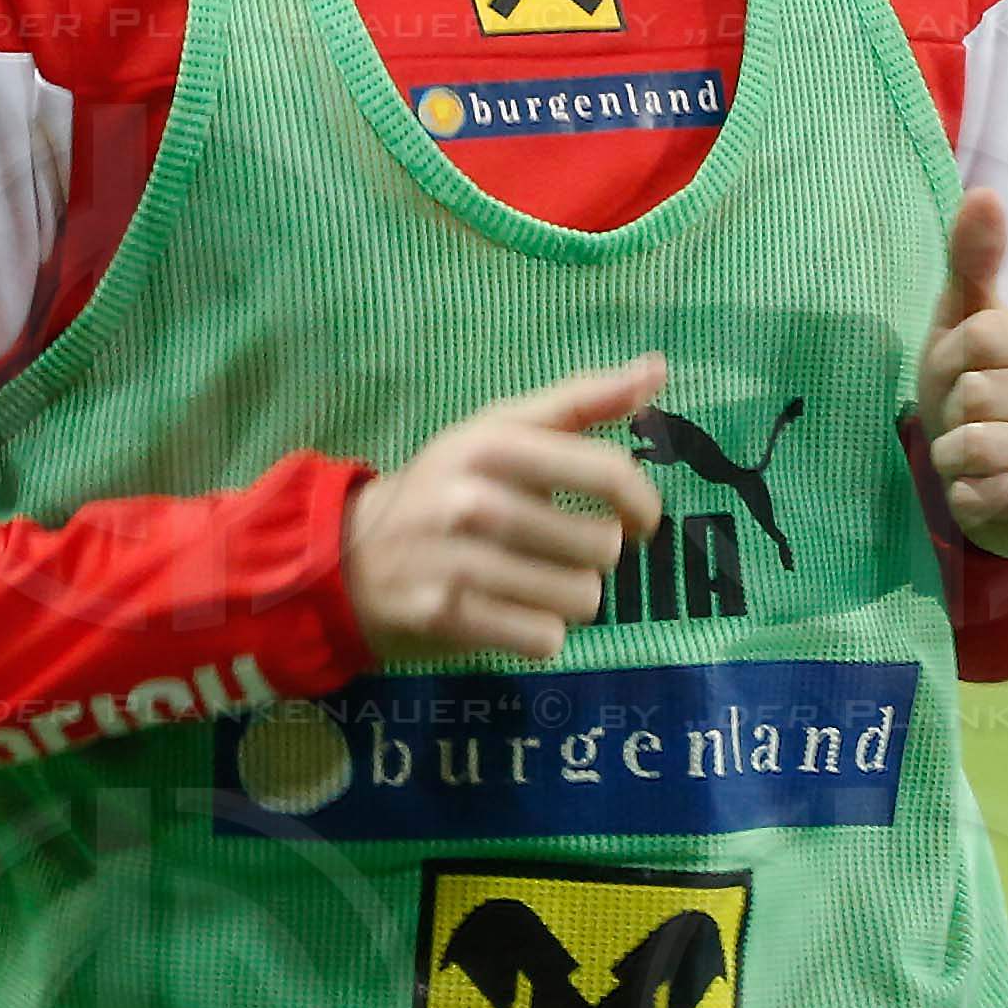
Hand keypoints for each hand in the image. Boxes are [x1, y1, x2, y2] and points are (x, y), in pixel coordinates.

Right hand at [343, 358, 668, 665]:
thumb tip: (657, 368)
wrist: (350, 554)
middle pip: (601, 545)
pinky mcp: (449, 617)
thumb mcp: (500, 432)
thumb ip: (581, 402)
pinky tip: (508, 612)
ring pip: (580, 597)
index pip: (608, 472)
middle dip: (591, 555)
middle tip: (555, 549)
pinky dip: (537, 633)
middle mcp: (474, 499)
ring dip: (567, 597)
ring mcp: (458, 561)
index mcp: (494, 444)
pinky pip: (545, 639)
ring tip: (530, 582)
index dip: (642, 502)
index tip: (640, 519)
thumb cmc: (445, 487)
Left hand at [917, 188, 1007, 561]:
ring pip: (982, 447)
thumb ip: (973, 258)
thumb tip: (984, 192)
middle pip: (978, 394)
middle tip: (966, 420)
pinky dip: (968, 495)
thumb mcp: (965, 320)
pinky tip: (982, 489)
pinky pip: (998, 494)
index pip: (978, 340)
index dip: (946, 361)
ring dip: (954, 456)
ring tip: (972, 453)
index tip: (959, 373)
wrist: (992, 480)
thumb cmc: (977, 387)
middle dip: (949, 413)